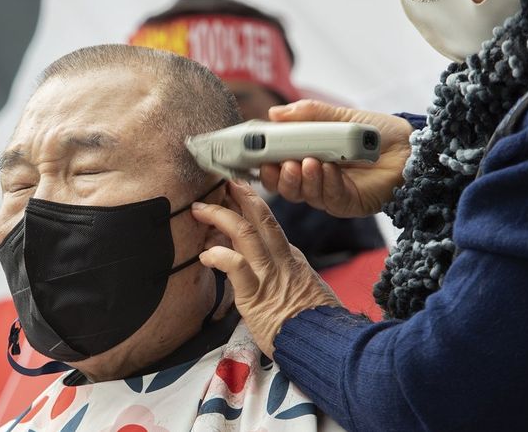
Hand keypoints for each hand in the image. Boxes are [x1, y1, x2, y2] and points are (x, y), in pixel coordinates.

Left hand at [191, 181, 338, 356]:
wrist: (328, 344)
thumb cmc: (317, 325)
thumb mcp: (307, 292)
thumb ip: (287, 278)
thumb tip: (270, 274)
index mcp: (292, 259)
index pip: (269, 225)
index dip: (250, 208)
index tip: (235, 195)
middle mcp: (281, 260)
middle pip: (259, 218)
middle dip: (239, 196)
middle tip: (222, 183)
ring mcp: (269, 275)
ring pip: (244, 233)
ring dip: (219, 216)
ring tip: (200, 209)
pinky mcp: (256, 295)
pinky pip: (235, 267)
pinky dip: (219, 256)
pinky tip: (205, 254)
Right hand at [263, 100, 413, 217]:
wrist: (410, 146)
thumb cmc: (375, 132)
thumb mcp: (338, 117)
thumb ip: (308, 115)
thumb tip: (275, 113)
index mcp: (306, 158)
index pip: (276, 166)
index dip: (264, 164)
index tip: (256, 154)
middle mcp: (314, 178)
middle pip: (284, 186)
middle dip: (278, 177)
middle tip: (280, 163)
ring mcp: (329, 192)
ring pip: (304, 194)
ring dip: (302, 179)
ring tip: (307, 162)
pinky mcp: (348, 204)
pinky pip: (330, 198)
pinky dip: (326, 183)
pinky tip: (327, 169)